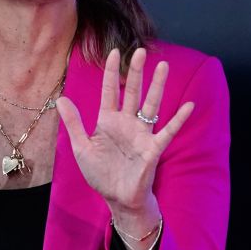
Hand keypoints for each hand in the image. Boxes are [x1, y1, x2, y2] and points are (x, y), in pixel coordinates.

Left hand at [55, 47, 193, 213]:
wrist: (117, 198)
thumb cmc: (101, 173)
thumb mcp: (81, 148)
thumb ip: (74, 123)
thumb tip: (61, 99)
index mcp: (108, 121)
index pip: (109, 91)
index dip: (110, 72)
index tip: (113, 52)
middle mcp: (126, 123)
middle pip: (132, 92)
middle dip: (136, 72)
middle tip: (141, 50)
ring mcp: (141, 134)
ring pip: (150, 105)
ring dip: (157, 86)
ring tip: (163, 67)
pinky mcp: (153, 148)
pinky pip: (167, 131)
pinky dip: (178, 119)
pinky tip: (189, 105)